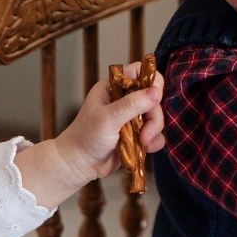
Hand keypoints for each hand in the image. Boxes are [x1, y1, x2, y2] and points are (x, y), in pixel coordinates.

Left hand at [57, 61, 165, 177]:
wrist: (80, 164)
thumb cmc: (86, 137)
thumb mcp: (108, 118)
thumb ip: (132, 104)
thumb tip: (156, 92)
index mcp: (112, 87)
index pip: (139, 72)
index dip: (151, 81)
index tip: (155, 97)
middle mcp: (123, 99)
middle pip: (152, 97)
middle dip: (153, 116)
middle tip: (146, 133)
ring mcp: (131, 117)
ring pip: (155, 116)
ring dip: (154, 130)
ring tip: (144, 143)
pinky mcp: (136, 133)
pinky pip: (154, 133)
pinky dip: (153, 141)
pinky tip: (146, 148)